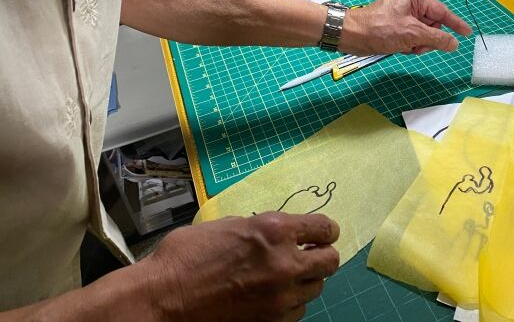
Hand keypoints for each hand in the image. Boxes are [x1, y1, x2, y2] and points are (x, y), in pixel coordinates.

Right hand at [143, 212, 339, 321]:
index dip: (326, 231)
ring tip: (283, 277)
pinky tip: (270, 296)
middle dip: (321, 256)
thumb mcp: (229, 225)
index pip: (324, 229)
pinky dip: (289, 303)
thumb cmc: (187, 255)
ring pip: (315, 289)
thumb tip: (281, 232)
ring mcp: (279, 298)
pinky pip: (296, 311)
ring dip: (304, 280)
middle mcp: (285, 264)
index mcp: (275, 231)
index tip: (322, 234)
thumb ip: (262, 228)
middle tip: (309, 254)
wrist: (162, 298)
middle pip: (330, 262)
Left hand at [341, 0, 471, 54]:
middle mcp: (410, 1)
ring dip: (417, 44)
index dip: (455, 24)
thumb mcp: (412, 34)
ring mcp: (403, 14)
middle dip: (427, 38)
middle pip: (432, 24)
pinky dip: (410, 45)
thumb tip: (454, 43)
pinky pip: (413, 37)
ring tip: (405, 46)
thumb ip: (436, 39)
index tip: (467, 33)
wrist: (352, 36)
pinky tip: (400, 48)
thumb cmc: (379, 29)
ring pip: (423, 33)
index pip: (441, 12)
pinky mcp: (396, 25)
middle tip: (417, 45)